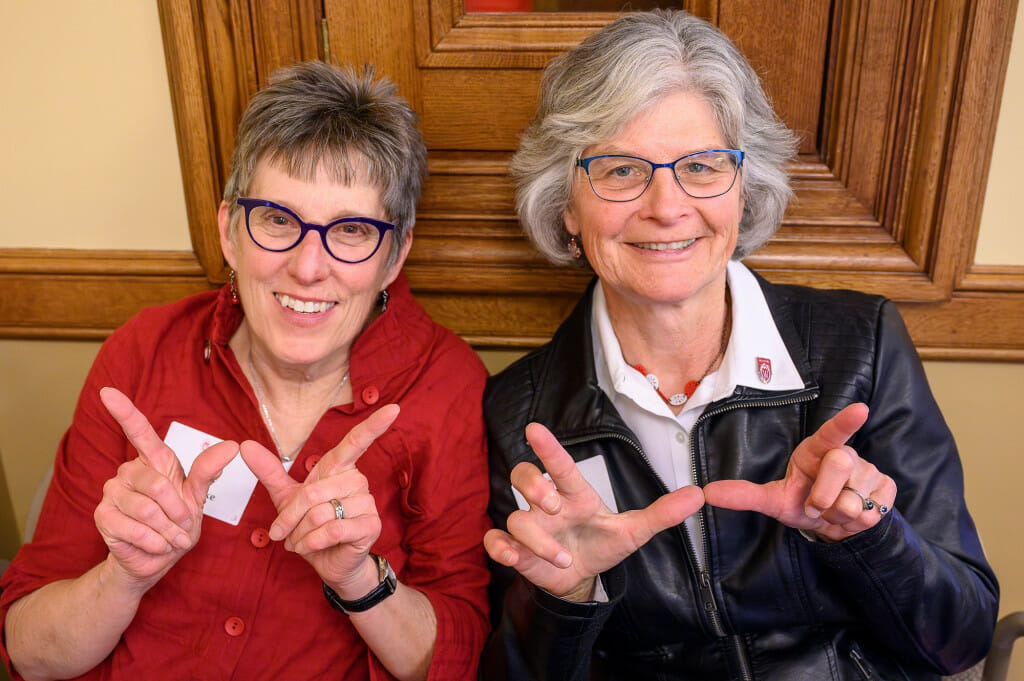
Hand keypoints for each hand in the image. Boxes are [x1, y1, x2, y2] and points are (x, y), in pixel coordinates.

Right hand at [95, 387, 238, 586]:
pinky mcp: (103, 516)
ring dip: (168, 530)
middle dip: (179, 513)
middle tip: (183, 526)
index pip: (139, 431)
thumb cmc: (177, 524)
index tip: (107, 391)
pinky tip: (156, 545)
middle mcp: (129, 471)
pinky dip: (154, 542)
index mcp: (154, 461)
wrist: (156, 559)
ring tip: (170, 537)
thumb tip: (233, 445)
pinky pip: (135, 529)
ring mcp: (112, 492)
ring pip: (147, 509)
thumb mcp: (198, 497)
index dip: (124, 411)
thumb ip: (209, 470)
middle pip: (159, 486)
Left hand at [239, 403, 399, 595]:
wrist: (328, 563)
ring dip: (300, 534)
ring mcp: (366, 504)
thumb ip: (269, 471)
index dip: (375, 425)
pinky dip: (312, 542)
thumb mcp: (286, 497)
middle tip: (286, 532)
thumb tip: (245, 445)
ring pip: (319, 514)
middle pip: (311, 493)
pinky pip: (331, 530)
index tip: (394, 408)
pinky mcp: (370, 527)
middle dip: (290, 518)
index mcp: (339, 469)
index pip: (357, 442)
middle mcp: (357, 481)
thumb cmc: (311, 527)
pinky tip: (312, 547)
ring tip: (302, 541)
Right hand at [485, 422, 704, 600]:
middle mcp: (547, 505)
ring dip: (537, 538)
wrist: (580, 578)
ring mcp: (530, 526)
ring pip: (516, 517)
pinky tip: (514, 556)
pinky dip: (501, 548)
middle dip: (533, 485)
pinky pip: (495, 541)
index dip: (548, 447)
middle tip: (554, 505)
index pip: (559, 464)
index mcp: (574, 494)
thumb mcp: (634, 532)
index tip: (534, 428)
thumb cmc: (602, 545)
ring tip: (563, 557)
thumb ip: (663, 513)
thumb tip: (699, 495)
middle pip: (523, 475)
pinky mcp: (516, 549)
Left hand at [703, 403, 896, 541]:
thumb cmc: (802, 501)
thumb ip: (744, 495)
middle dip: (823, 496)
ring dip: (839, 515)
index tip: (860, 409)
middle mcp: (846, 455)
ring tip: (833, 510)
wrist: (833, 525)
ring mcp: (869, 471)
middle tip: (815, 505)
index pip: (831, 433)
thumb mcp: (774, 500)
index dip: (845, 422)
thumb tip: (708, 492)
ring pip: (856, 500)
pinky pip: (873, 513)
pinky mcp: (887, 489)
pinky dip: (857, 523)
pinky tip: (853, 516)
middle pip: (839, 466)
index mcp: (817, 450)